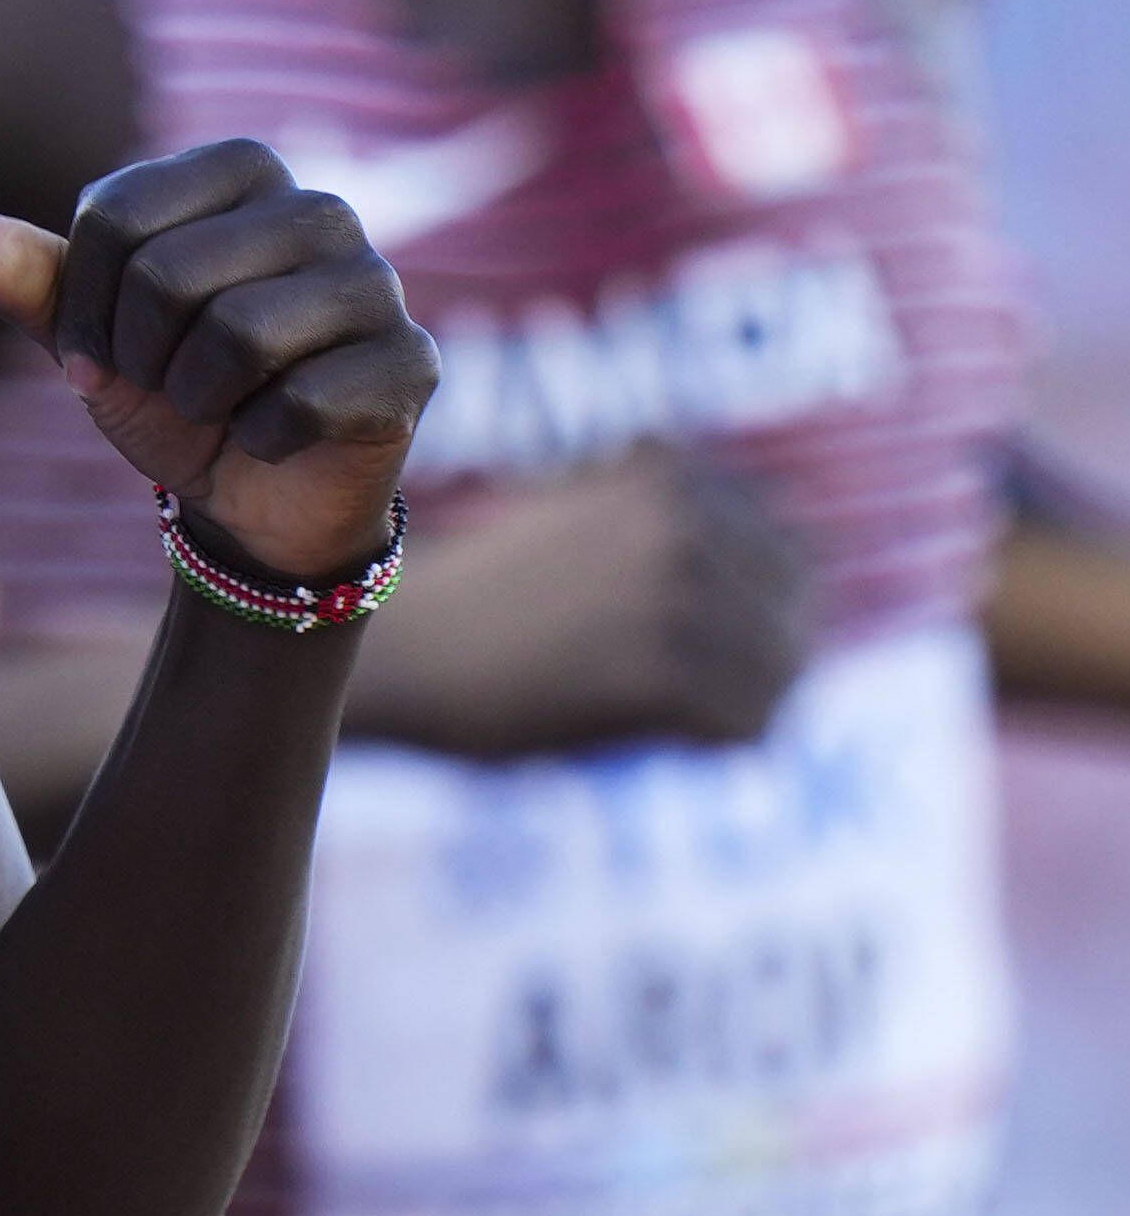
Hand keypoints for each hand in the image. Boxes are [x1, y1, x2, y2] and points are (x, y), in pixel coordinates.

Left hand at [0, 140, 432, 586]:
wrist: (251, 495)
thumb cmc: (169, 386)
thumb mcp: (87, 334)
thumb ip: (27, 280)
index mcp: (239, 170)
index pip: (112, 216)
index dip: (83, 308)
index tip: (100, 351)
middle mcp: (319, 207)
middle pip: (169, 272)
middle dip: (139, 358)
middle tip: (163, 387)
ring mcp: (376, 283)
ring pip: (238, 333)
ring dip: (197, 400)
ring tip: (215, 407)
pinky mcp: (410, 363)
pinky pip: (304, 401)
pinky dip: (260, 439)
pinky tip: (273, 436)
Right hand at [345, 450, 807, 757]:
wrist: (410, 643)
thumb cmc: (496, 591)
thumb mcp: (594, 517)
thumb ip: (678, 526)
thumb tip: (805, 568)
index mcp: (670, 475)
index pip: (791, 553)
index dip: (765, 607)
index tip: (718, 641)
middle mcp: (682, 521)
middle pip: (795, 613)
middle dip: (769, 658)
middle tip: (708, 694)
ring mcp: (673, 593)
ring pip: (778, 673)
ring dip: (743, 704)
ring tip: (682, 716)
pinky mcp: (659, 669)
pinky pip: (745, 724)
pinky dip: (716, 741)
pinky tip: (662, 734)